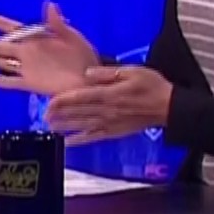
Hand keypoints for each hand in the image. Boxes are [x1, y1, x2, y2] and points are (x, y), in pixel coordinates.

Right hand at [0, 1, 99, 96]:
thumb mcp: (72, 36)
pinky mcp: (30, 84)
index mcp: (35, 38)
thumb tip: (49, 3)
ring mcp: (26, 69)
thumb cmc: (83, 56)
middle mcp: (26, 53)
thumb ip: (57, 23)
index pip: (9, 28)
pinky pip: (10, 83)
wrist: (90, 80)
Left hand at [42, 65, 173, 145]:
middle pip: (78, 112)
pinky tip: (68, 142)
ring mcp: (110, 123)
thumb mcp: (132, 71)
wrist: (169, 107)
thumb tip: (87, 73)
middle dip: (59, 114)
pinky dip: (80, 140)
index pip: (81, 97)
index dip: (63, 100)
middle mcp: (106, 110)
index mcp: (109, 94)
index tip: (49, 102)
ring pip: (83, 125)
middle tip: (43, 115)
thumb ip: (107, 73)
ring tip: (49, 127)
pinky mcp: (115, 132)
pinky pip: (94, 137)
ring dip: (65, 126)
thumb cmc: (152, 86)